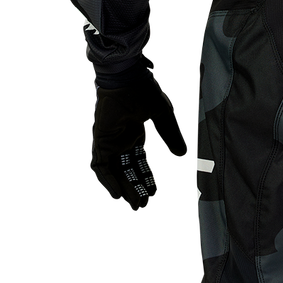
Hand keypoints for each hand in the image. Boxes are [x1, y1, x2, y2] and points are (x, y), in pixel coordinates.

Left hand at [88, 62, 189, 212]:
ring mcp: (110, 142)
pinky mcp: (99, 142)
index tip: (155, 194)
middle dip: (136, 189)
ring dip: (123, 189)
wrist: (127, 77)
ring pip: (115, 173)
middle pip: (129, 172)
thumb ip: (172, 134)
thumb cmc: (144, 90)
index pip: (142, 163)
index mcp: (136, 135)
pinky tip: (116, 194)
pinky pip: (100, 168)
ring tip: (134, 204)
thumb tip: (182, 154)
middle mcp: (122, 141)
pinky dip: (107, 181)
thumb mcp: (163, 116)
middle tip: (144, 205)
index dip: (148, 179)